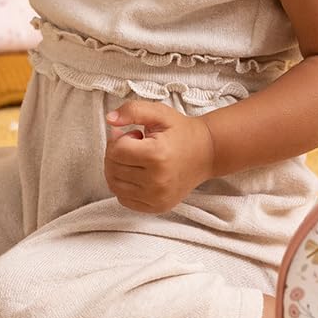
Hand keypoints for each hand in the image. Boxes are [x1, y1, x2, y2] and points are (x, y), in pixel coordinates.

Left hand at [103, 99, 216, 213]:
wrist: (207, 153)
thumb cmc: (182, 132)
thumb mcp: (158, 112)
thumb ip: (132, 110)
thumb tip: (110, 119)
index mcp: (157, 155)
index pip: (116, 150)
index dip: (120, 138)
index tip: (136, 134)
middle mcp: (157, 181)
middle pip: (113, 168)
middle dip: (117, 153)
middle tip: (136, 145)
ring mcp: (157, 197)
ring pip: (115, 185)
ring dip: (118, 169)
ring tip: (137, 159)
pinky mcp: (158, 207)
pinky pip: (124, 199)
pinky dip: (124, 186)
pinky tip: (137, 173)